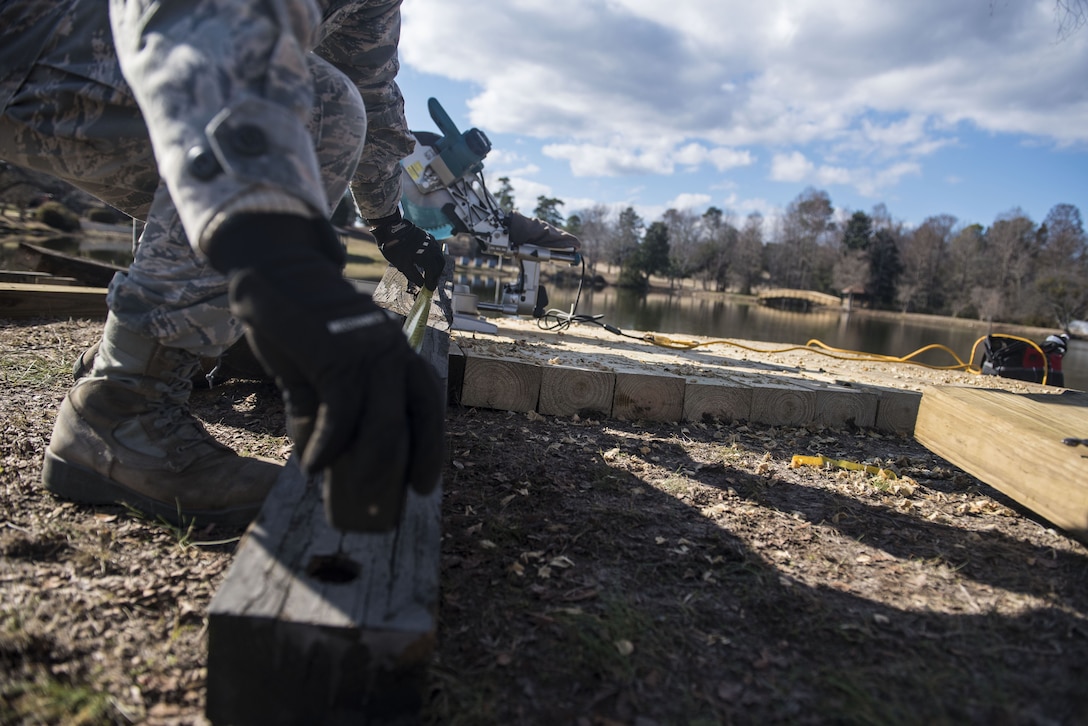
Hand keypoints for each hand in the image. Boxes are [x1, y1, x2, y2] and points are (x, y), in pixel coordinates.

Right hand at [202, 214, 443, 530]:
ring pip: (383, 423)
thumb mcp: (315, 372)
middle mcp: (393, 351)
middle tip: (389, 501)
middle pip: (417, 418)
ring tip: (346, 491)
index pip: (428, 404)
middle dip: (409, 463)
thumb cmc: (296, 324)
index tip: (422, 485)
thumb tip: (316, 462)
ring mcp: (368, 352)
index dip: (431, 446)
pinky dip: (326, 446)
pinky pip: (341, 414)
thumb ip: (319, 412)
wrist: (271, 273)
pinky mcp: (337, 355)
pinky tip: (312, 466)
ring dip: (367, 466)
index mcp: (396, 353)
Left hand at [370, 209, 445, 290]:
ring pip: (439, 257)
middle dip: (436, 275)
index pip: (432, 273)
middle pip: (439, 265)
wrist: (391, 227)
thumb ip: (414, 276)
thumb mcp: (402, 265)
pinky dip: (434, 258)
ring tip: (430, 274)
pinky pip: (436, 250)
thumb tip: (421, 284)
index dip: (431, 282)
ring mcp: (432, 242)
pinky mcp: (429, 237)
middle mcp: (432, 248)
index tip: (429, 289)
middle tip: (431, 282)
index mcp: (426, 256)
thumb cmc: (395, 247)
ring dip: (436, 267)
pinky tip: (428, 262)